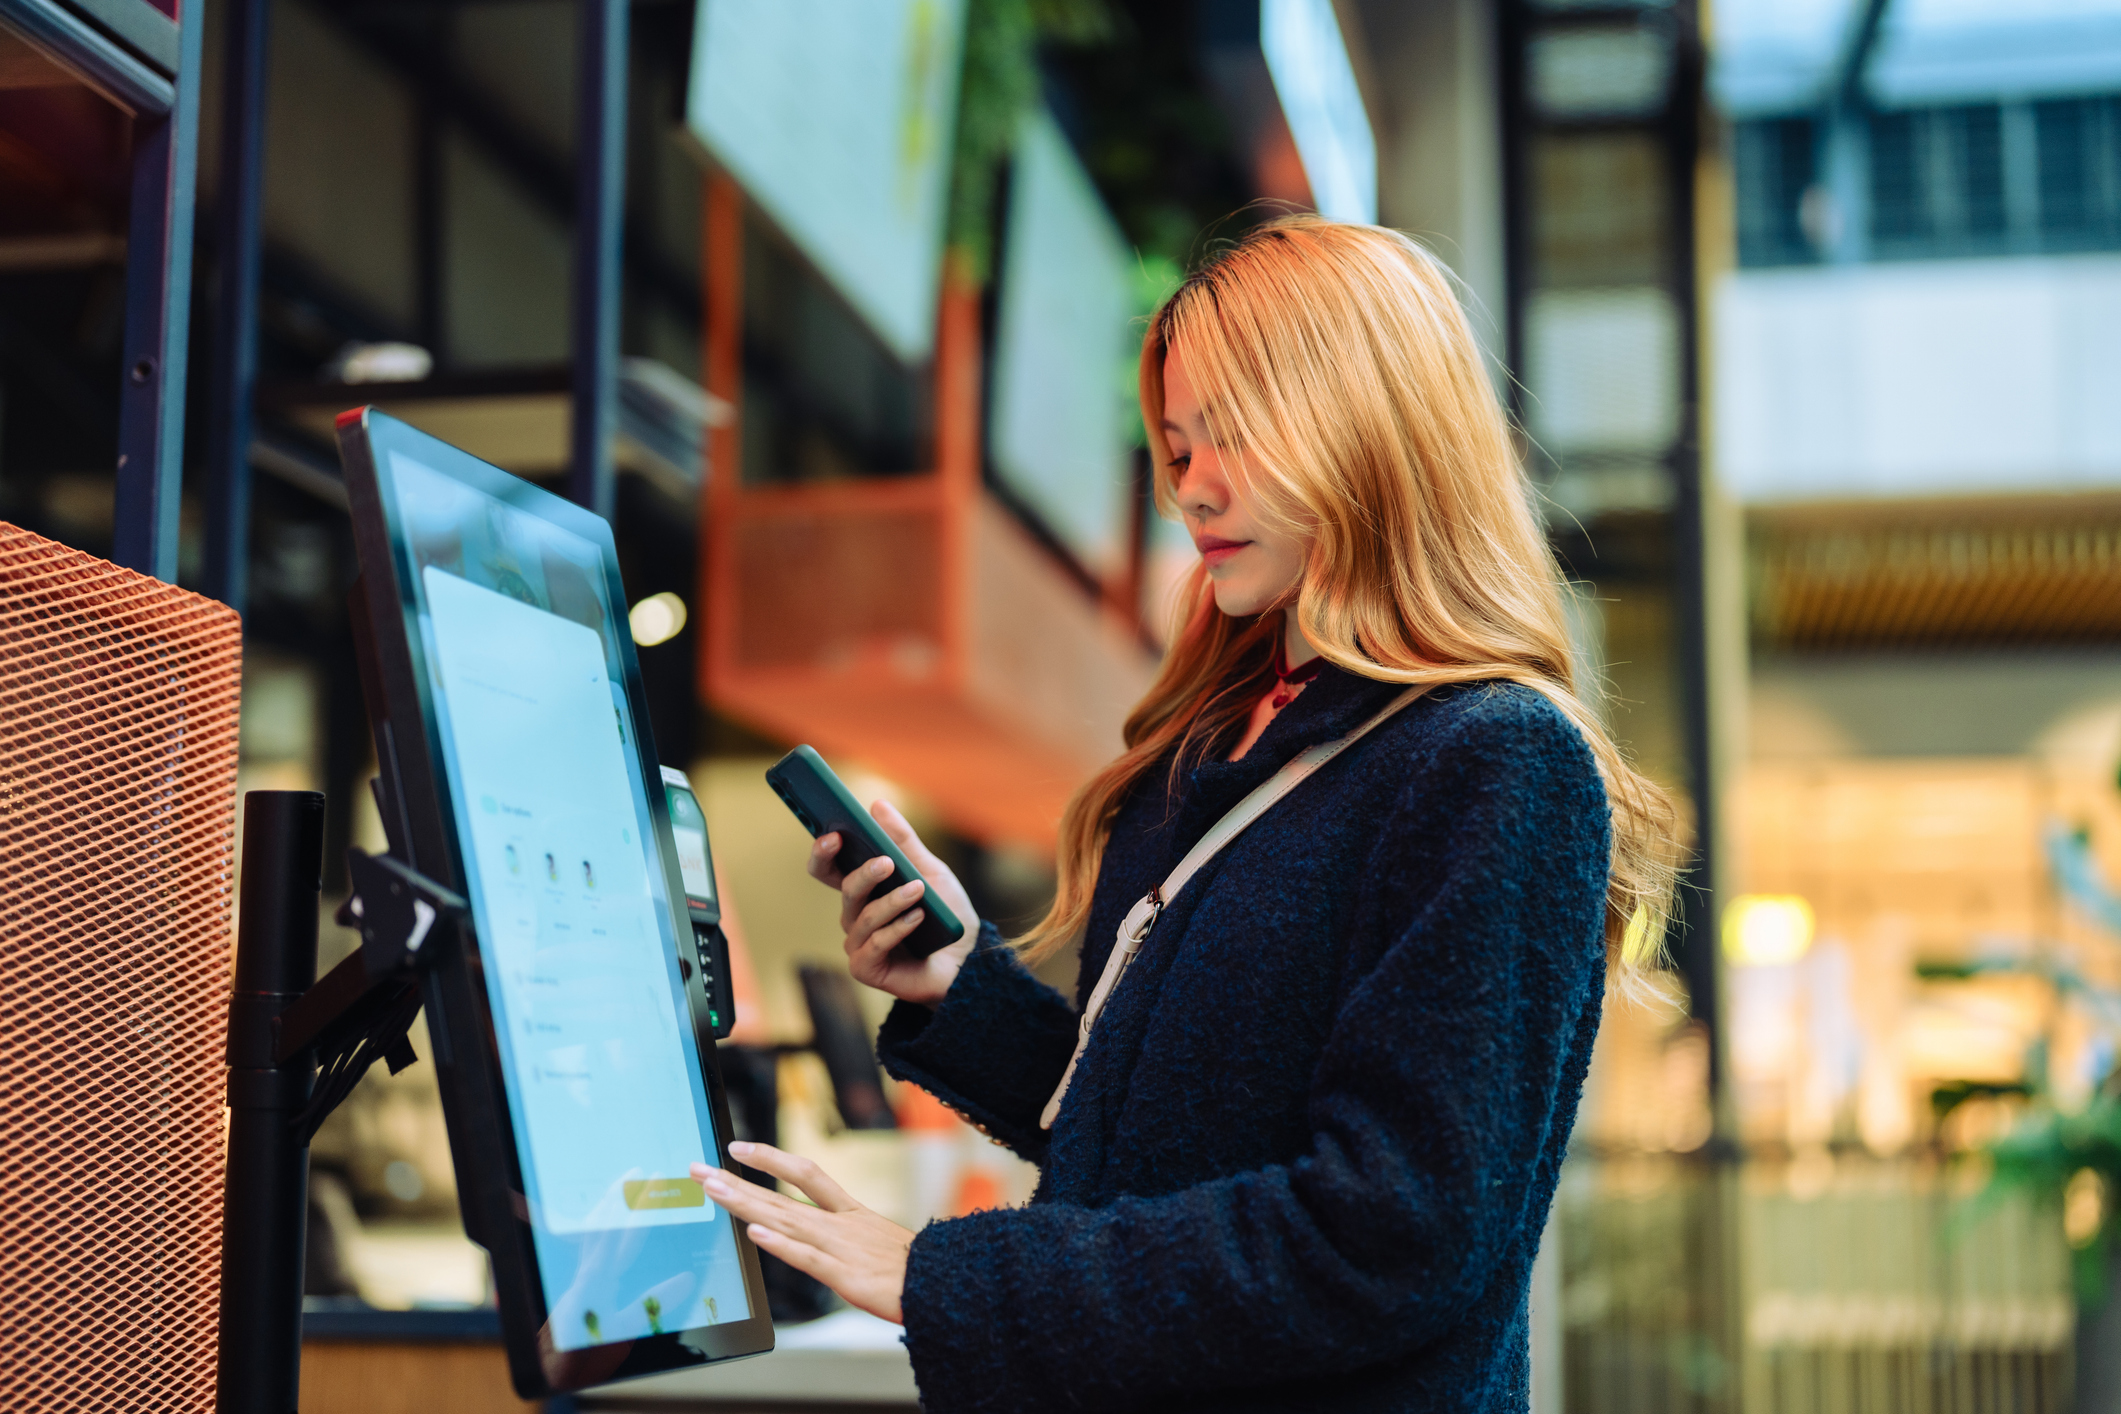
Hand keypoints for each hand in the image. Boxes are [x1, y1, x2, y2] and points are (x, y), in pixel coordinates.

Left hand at [695, 1142, 912, 1323]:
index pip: (805, 1172)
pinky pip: (807, 1258)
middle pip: (781, 1194)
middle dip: (737, 1181)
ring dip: (746, 1203)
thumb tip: (820, 1239)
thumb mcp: (880, 1243)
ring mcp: (842, 1247)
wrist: (951, 1285)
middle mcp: (841, 1224)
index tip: (739, 1148)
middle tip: (700, 1169)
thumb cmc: (919, 1270)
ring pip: (786, 1218)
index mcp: (851, 1213)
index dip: (770, 1158)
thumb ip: (848, 1239)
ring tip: (713, 1190)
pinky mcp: (846, 1276)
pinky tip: (755, 1234)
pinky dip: (780, 1245)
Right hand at [807, 800, 978, 1007]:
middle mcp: (855, 915)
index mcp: (863, 889)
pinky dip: (898, 928)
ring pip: (864, 916)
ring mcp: (858, 943)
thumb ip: (903, 841)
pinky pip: (875, 944)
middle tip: (886, 862)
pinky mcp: (866, 968)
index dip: (823, 853)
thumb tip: (877, 806)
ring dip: (893, 902)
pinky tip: (918, 918)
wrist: (967, 959)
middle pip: (846, 889)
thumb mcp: (929, 870)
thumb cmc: (945, 915)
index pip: (828, 868)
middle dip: (864, 874)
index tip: (834, 835)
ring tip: (919, 890)